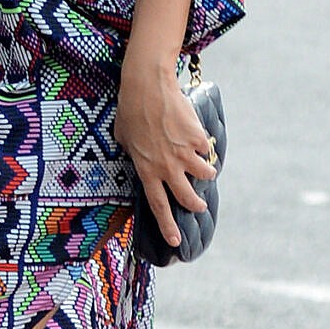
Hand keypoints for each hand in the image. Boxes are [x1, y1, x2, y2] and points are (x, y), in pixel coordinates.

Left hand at [114, 59, 218, 253]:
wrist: (148, 87)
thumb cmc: (130, 110)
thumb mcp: (123, 137)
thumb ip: (132, 153)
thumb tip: (137, 157)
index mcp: (146, 170)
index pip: (158, 205)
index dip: (168, 225)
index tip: (175, 241)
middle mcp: (166, 167)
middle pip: (187, 197)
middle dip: (196, 205)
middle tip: (200, 206)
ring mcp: (184, 154)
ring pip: (204, 174)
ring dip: (206, 173)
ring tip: (204, 168)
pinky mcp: (197, 139)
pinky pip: (206, 149)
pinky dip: (204, 146)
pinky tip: (197, 136)